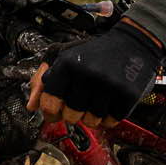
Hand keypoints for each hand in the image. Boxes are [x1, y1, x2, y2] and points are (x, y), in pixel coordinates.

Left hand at [29, 18, 165, 125]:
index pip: (49, 104)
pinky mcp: (127, 95)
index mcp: (67, 64)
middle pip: (70, 117)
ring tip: (97, 100)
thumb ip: (43, 79)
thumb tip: (31, 106)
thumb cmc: (95, 52)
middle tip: (80, 102)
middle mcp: (87, 74)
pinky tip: (110, 102)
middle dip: (74, 113)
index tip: (55, 112)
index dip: (50, 112)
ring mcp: (109, 86)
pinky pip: (111, 122)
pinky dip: (109, 117)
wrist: (134, 43)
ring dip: (92, 116)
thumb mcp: (64, 55)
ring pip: (92, 122)